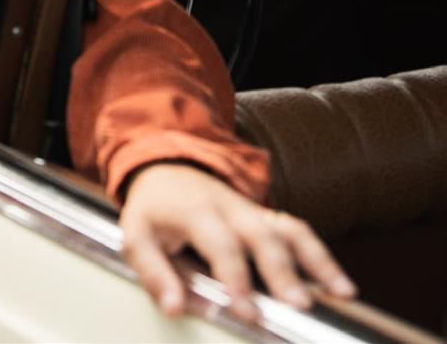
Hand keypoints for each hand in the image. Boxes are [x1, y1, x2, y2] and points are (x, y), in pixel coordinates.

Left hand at [120, 163, 355, 321]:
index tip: (247, 311)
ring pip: (288, 229)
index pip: (220, 243)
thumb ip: (154, 273)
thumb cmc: (153, 209)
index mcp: (195, 211)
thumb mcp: (137, 235)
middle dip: (282, 271)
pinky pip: (296, 231)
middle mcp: (230, 208)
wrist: (166, 168)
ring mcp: (251, 211)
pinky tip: (342, 286)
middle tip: (298, 306)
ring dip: (316, 260)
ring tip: (341, 293)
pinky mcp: (265, 217)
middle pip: (262, 235)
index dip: (234, 277)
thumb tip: (173, 307)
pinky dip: (321, 255)